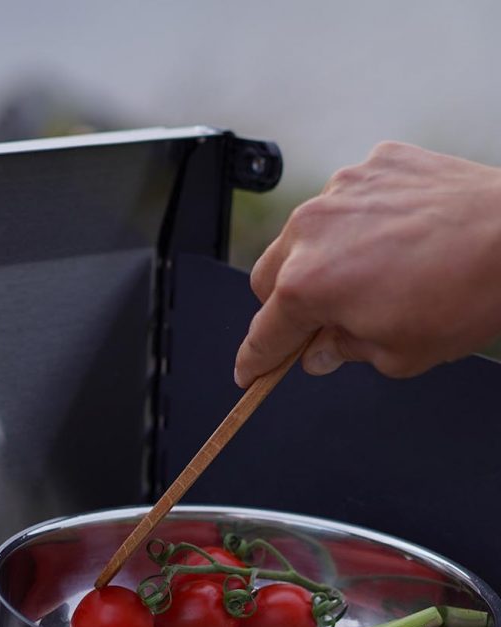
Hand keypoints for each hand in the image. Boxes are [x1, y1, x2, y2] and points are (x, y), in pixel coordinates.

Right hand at [234, 142, 500, 387]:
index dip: (256, 360)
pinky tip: (398, 241)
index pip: (264, 333)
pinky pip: (348, 201)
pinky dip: (360, 225)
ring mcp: (342, 190)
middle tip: (323, 326)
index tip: (250, 372)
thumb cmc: (465, 296)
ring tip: (373, 278)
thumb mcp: (398, 354)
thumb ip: (345, 351)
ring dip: (321, 261)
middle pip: (269, 279)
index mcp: (307, 285)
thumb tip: (323, 350)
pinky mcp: (376, 165)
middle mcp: (312, 230)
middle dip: (287, 307)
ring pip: (305, 235)